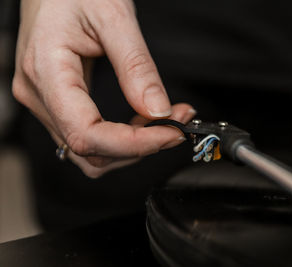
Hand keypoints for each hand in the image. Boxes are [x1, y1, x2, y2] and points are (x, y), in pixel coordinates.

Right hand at [12, 0, 194, 177]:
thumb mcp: (113, 17)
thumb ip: (136, 67)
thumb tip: (158, 111)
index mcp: (45, 72)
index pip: (87, 134)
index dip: (134, 144)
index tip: (171, 133)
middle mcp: (39, 95)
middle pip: (91, 151)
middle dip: (140, 147)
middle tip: (176, 124)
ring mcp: (46, 102)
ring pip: (91, 152)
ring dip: (132, 147)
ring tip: (163, 123)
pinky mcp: (57, 103)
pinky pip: (89, 136)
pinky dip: (121, 139)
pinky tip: (142, 121)